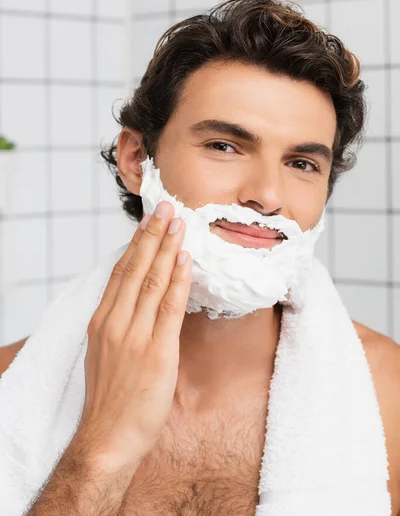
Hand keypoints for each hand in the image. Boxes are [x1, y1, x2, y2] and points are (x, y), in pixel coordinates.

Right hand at [74, 201, 191, 474]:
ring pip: (153, 280)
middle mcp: (115, 322)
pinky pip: (170, 306)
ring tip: (179, 223)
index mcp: (102, 321)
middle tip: (166, 207)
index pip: (121, 272)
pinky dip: (178, 279)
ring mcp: (135, 335)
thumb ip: (120, 323)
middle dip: (153, 234)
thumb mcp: (105, 353)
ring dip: (168, 248)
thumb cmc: (110, 398)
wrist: (107, 437)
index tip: (148, 221)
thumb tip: (139, 298)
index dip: (136, 243)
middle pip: (136, 268)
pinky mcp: (157, 350)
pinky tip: (185, 258)